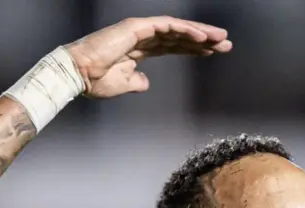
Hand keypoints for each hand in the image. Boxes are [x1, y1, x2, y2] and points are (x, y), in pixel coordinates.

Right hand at [65, 16, 230, 98]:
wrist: (78, 75)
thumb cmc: (95, 80)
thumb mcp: (123, 84)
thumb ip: (136, 82)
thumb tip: (146, 83)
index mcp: (140, 50)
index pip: (173, 46)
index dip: (193, 48)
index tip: (212, 52)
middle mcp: (143, 38)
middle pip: (180, 36)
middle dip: (204, 40)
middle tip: (225, 44)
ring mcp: (141, 30)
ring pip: (178, 29)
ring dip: (201, 33)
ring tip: (220, 39)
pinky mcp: (137, 27)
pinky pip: (167, 26)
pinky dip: (186, 30)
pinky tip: (202, 37)